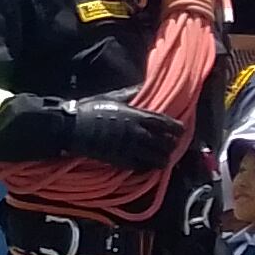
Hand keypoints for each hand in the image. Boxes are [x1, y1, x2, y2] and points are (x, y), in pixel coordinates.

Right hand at [7, 95, 170, 169]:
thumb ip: (130, 94)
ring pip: (156, 158)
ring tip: (164, 158)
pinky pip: (142, 167)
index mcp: (136, 115)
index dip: (176, 128)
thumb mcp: (112, 96)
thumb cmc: (91, 109)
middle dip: (171, 145)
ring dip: (163, 158)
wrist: (73, 127)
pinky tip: (149, 166)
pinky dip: (148, 167)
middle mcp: (137, 133)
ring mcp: (129, 148)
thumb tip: (142, 87)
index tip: (181, 130)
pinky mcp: (120, 160)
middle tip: (172, 145)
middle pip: (164, 142)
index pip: (165, 123)